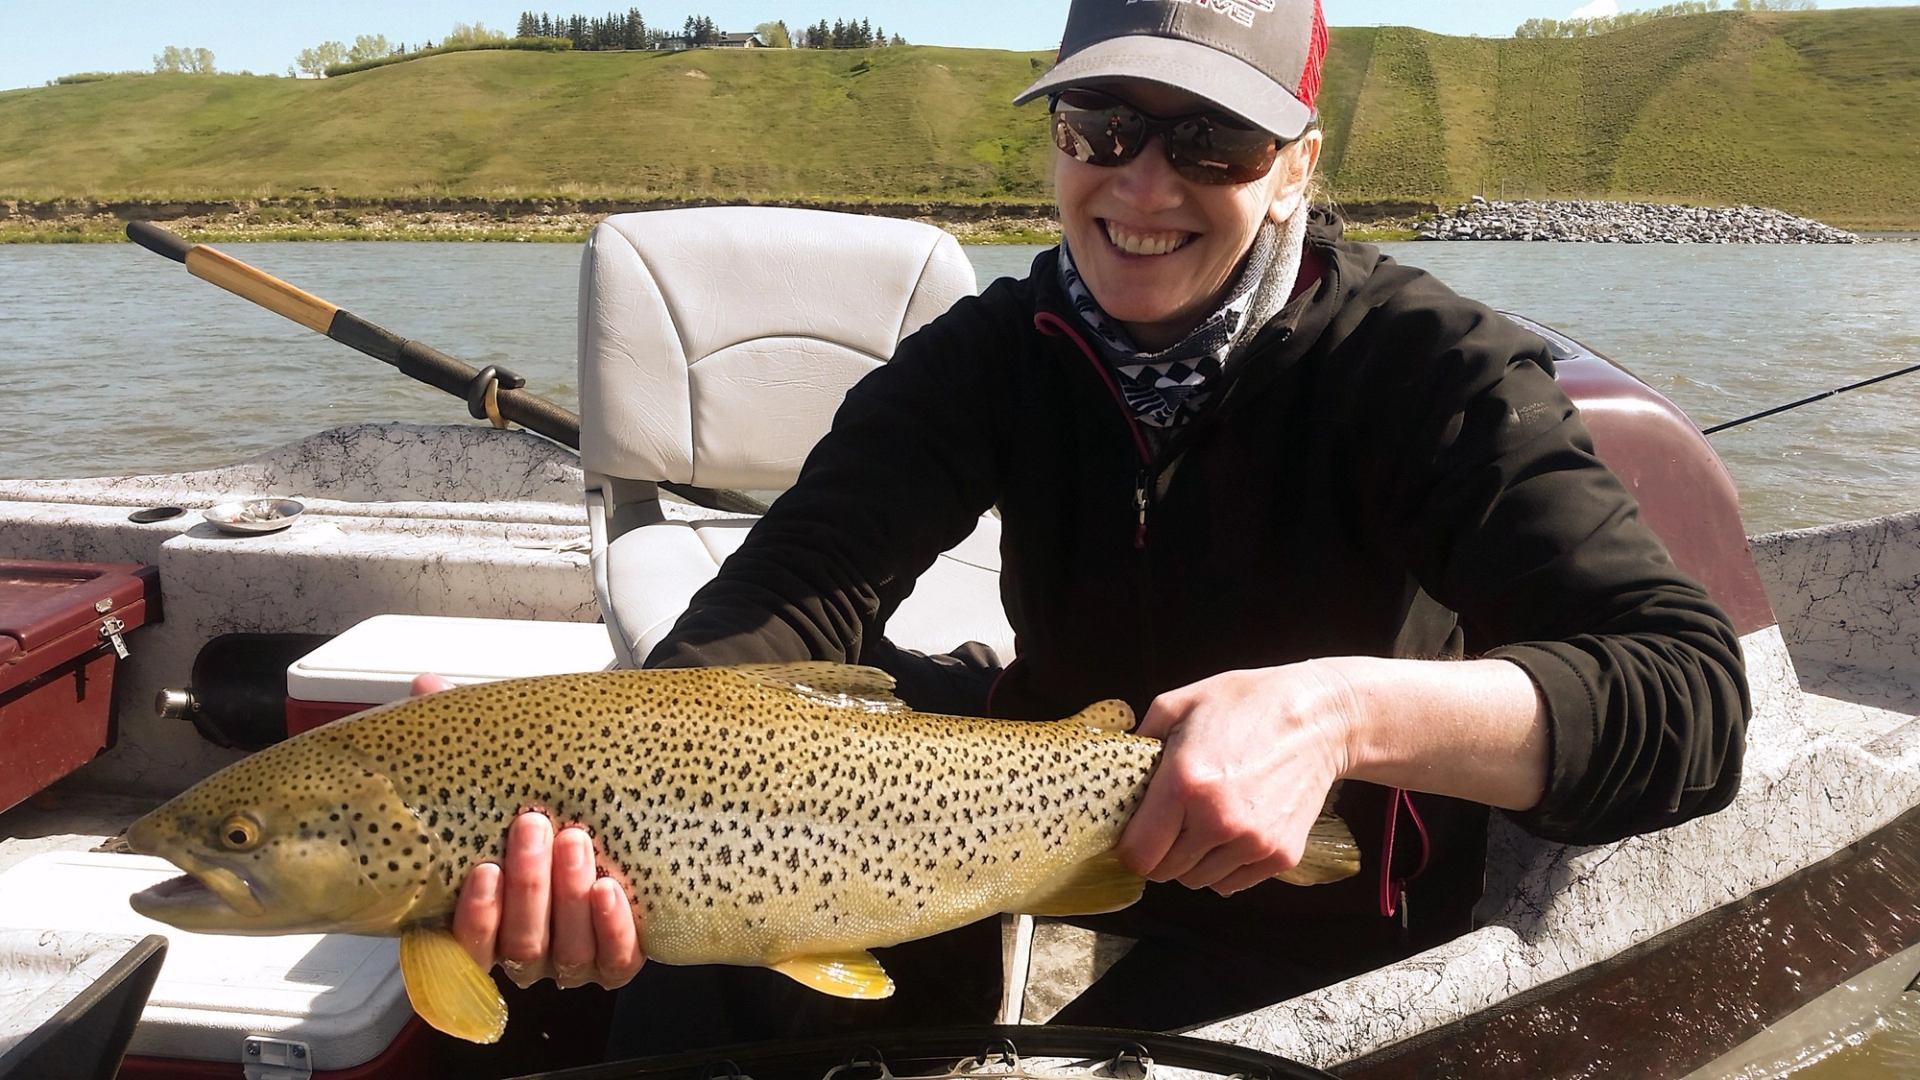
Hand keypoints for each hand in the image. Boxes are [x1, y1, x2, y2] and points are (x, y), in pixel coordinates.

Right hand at [410, 674, 646, 989]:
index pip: (465, 944)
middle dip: (528, 888)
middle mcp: (525, 950)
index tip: (482, 867)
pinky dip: (613, 930)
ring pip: (567, 954)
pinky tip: (610, 890)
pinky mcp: (618, 959)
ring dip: (568, 899)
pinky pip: (617, 963)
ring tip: (575, 841)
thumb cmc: (546, 799)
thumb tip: (427, 686)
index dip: (474, 915)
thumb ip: (463, 737)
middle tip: (534, 825)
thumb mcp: (505, 771)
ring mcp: (573, 958)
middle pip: (520, 946)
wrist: (622, 809)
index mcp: (485, 919)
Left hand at [1113, 662, 1356, 896]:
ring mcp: (1253, 842)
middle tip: (1170, 824)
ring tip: (1204, 822)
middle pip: (1165, 873)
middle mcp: (1218, 821)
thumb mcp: (1180, 703)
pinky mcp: (1281, 855)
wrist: (1320, 719)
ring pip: (1198, 881)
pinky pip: (1233, 883)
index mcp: (1185, 784)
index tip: (1134, 833)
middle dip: (1160, 852)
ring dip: (1192, 860)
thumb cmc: (1247, 704)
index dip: (1130, 847)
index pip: (1138, 854)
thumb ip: (1139, 738)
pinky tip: (1231, 831)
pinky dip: (1224, 866)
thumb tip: (1113, 769)